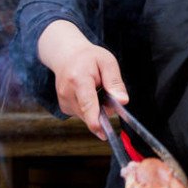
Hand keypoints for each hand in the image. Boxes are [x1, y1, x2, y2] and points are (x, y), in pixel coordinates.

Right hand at [37, 20, 128, 139]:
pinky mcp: (65, 108)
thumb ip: (115, 82)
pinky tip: (88, 94)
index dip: (94, 119)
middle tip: (104, 89)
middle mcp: (67, 92)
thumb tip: (123, 101)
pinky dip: (90, 108)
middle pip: (90, 113)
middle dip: (103, 109)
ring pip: (88, 116)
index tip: (101, 132)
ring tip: (94, 88)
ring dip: (97, 108)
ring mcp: (64, 102)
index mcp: (78, 79)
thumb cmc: (88, 58)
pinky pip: (83, 115)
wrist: (66, 56)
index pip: (87, 103)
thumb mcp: (107, 62)